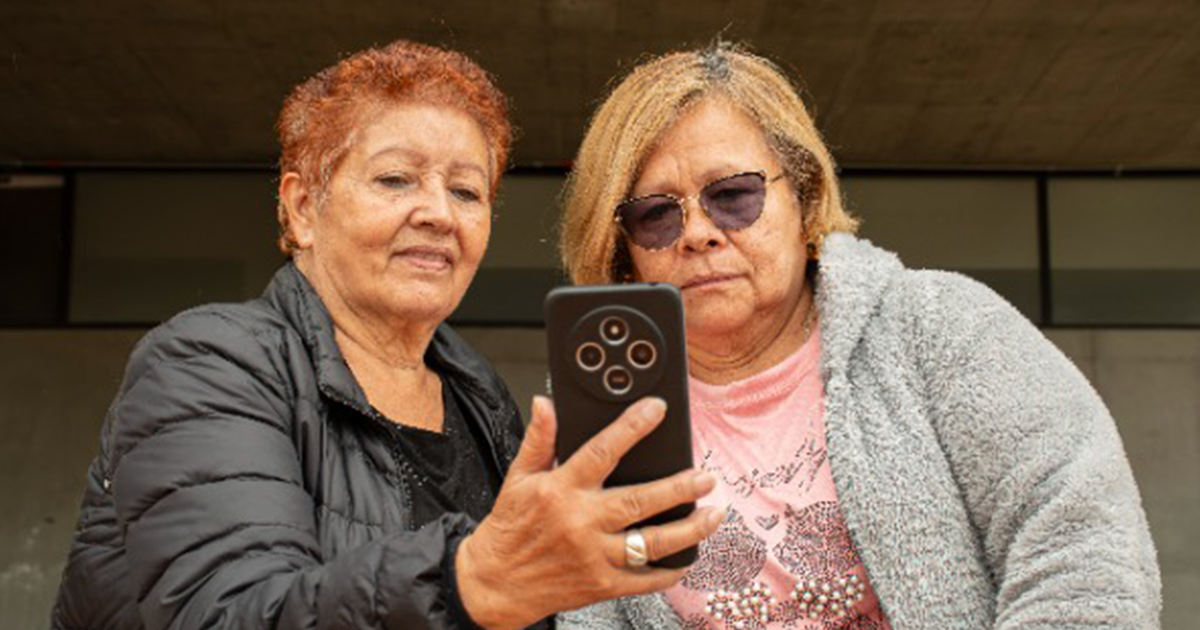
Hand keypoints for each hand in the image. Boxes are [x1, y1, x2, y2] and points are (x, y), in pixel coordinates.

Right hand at [455, 395, 722, 628]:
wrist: (494, 585)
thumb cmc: (509, 529)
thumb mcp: (518, 477)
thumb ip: (539, 440)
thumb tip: (545, 403)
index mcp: (562, 490)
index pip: (602, 450)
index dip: (632, 427)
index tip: (656, 410)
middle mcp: (582, 522)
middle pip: (640, 501)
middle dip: (680, 488)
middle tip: (705, 477)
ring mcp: (594, 556)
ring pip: (652, 542)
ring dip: (689, 529)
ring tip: (713, 515)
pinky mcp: (601, 585)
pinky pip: (644, 579)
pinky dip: (669, 571)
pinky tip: (687, 559)